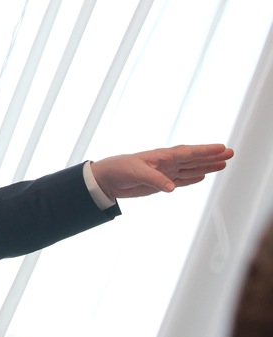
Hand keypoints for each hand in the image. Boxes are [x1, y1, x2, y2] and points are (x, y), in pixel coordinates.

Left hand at [90, 144, 232, 199]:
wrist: (105, 179)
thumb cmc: (118, 169)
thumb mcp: (135, 173)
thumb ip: (155, 180)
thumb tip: (172, 188)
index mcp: (162, 156)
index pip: (188, 152)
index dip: (205, 151)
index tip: (222, 148)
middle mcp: (166, 163)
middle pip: (194, 159)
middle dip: (212, 157)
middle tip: (231, 153)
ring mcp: (165, 173)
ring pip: (191, 169)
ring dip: (207, 166)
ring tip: (223, 164)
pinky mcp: (161, 183)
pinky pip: (181, 180)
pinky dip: (193, 178)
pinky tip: (203, 175)